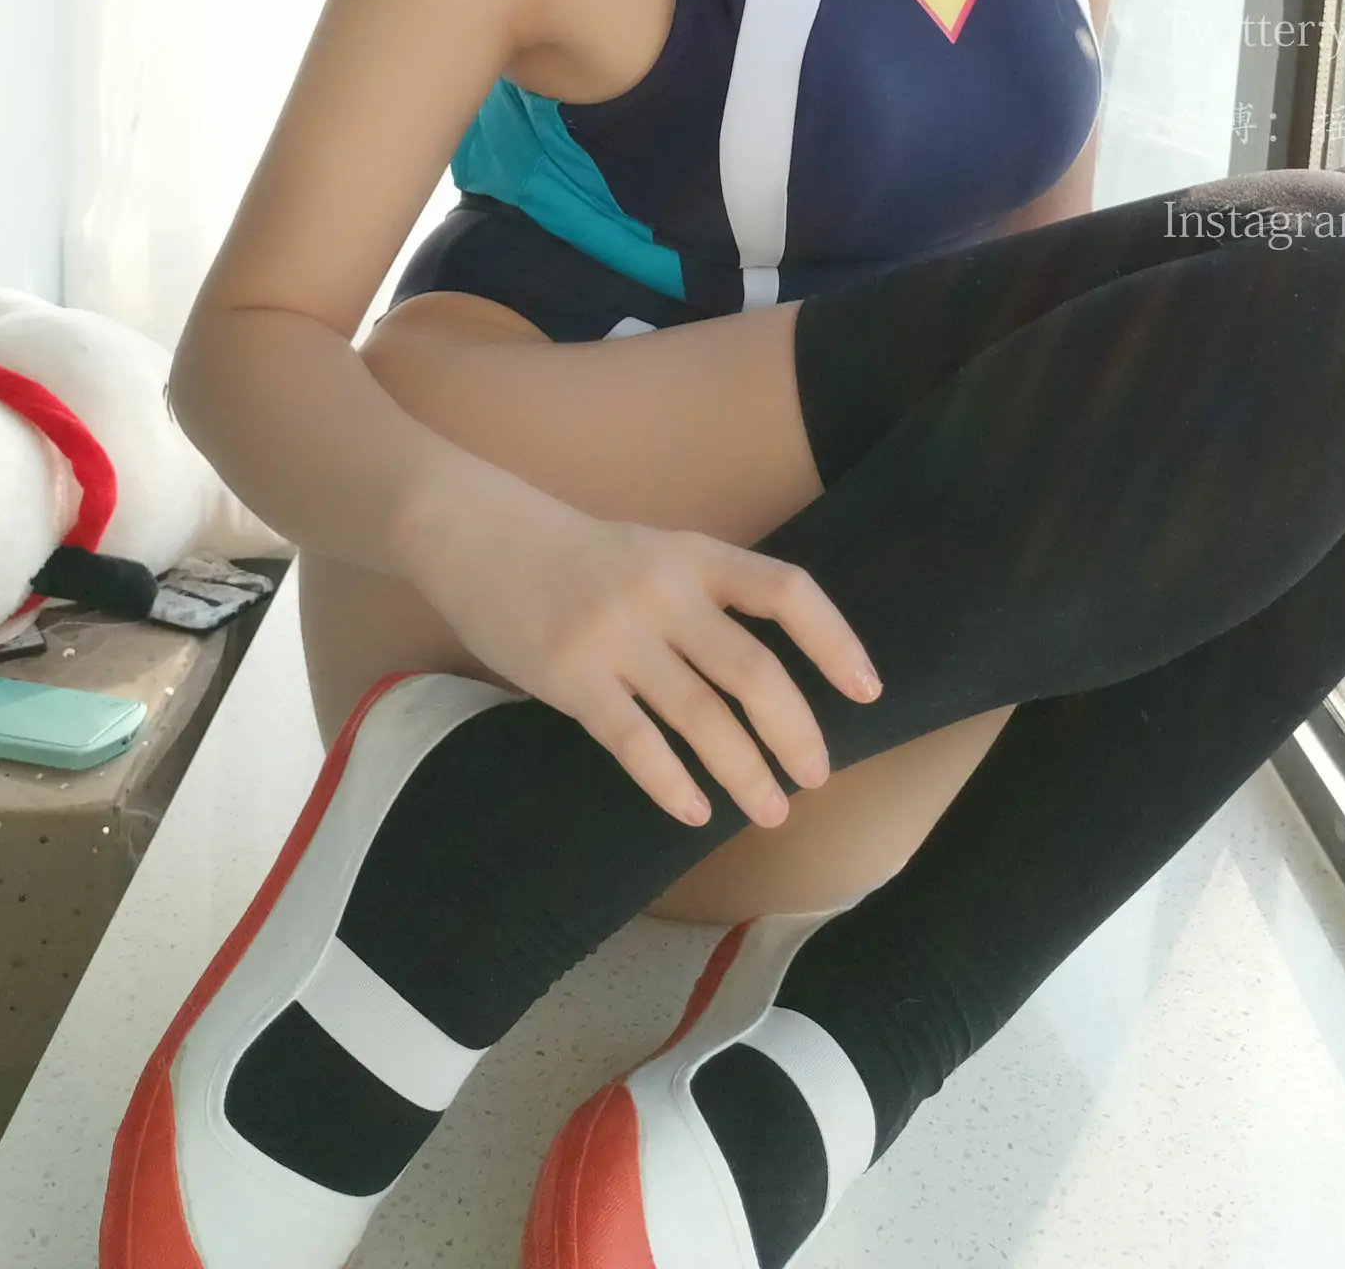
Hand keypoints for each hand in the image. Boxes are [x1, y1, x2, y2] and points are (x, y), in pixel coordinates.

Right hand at [405, 476, 883, 827]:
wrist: (477, 533)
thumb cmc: (577, 553)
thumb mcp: (654, 550)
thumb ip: (707, 595)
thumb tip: (772, 674)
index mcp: (695, 553)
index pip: (787, 591)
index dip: (835, 640)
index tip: (867, 690)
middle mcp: (663, 590)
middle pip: (754, 671)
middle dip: (795, 734)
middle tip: (817, 778)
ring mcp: (615, 635)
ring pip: (701, 717)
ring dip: (744, 772)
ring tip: (770, 810)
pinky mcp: (569, 676)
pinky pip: (633, 742)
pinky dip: (671, 784)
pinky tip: (695, 810)